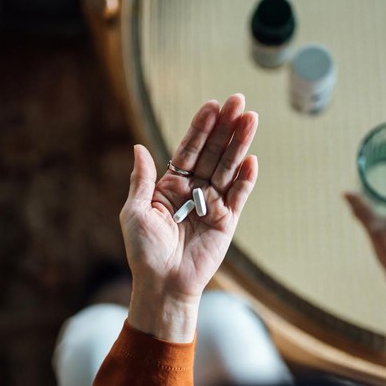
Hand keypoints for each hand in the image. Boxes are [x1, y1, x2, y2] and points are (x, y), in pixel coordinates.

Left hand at [120, 94, 257, 341]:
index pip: (188, 149)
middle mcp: (193, 190)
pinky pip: (238, 196)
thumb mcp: (134, 212)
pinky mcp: (226, 221)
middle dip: (225, 127)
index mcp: (170, 185)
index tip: (212, 105)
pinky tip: (252, 159)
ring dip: (240, 144)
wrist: (162, 284)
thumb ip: (142, 180)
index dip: (200, 128)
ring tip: (251, 118)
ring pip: (228, 167)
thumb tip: (140, 147)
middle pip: (212, 152)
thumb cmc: (144, 251)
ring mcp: (212, 204)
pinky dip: (245, 178)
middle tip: (239, 101)